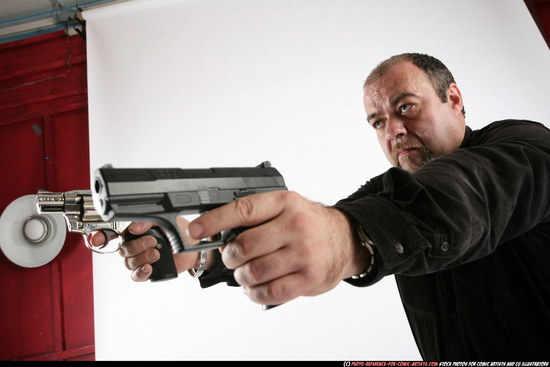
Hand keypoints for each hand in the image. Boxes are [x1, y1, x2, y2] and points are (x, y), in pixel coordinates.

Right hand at [89, 217, 213, 281]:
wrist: (194, 246)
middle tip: (153, 242)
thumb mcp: (167, 219)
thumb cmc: (180, 231)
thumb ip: (149, 221)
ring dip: (141, 258)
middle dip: (137, 246)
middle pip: (122, 249)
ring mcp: (140, 258)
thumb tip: (135, 227)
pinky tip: (149, 268)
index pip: (111, 233)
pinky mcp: (148, 270)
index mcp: (135, 230)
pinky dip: (141, 272)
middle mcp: (135, 244)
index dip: (99, 236)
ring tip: (157, 254)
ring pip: (129, 262)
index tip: (98, 239)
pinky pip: (136, 276)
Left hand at [186, 191, 369, 305]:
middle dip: (229, 256)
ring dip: (241, 276)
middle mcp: (296, 226)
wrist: (346, 239)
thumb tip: (217, 231)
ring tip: (244, 273)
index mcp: (285, 203)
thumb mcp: (286, 207)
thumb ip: (257, 216)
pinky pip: (270, 292)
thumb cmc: (309, 224)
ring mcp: (304, 254)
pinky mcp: (309, 279)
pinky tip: (254, 287)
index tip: (196, 230)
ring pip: (254, 272)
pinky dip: (254, 293)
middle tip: (231, 257)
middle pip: (244, 246)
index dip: (215, 220)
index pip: (243, 210)